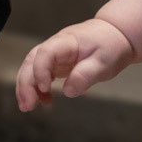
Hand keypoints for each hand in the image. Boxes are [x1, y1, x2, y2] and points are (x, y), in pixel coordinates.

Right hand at [14, 19, 135, 110]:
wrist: (115, 34)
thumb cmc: (110, 46)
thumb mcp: (104, 62)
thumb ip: (85, 76)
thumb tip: (67, 91)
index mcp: (67, 42)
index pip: (46, 52)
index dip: (41, 70)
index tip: (45, 88)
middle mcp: (56, 45)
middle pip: (32, 60)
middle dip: (26, 83)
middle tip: (27, 106)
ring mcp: (54, 53)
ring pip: (31, 66)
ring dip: (26, 86)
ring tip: (28, 106)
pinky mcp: (56, 62)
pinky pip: (40, 73)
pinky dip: (37, 87)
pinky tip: (44, 101)